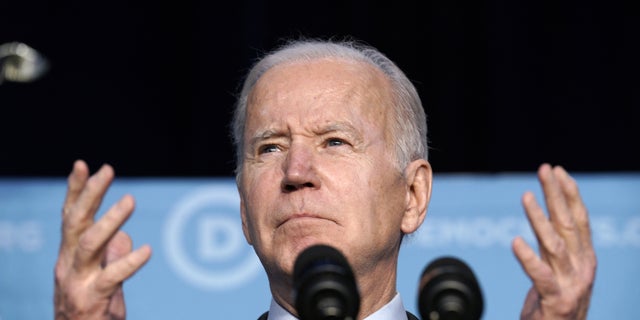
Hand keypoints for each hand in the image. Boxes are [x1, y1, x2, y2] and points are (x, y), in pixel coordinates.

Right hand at [54, 160, 151, 319]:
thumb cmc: (91, 312)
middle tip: (107, 170)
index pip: (70, 218)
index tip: (82, 164)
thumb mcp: (100, 281)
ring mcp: (76, 283)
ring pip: (90, 244)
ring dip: (110, 219)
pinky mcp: (91, 301)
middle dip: (90, 194)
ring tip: (130, 199)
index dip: (75, 191)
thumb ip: (109, 258)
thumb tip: (125, 237)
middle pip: (76, 223)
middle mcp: (67, 266)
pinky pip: (110, 277)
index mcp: (69, 256)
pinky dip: (128, 262)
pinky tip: (147, 250)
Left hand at [512, 164, 596, 319]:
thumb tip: (547, 217)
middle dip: (556, 194)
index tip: (557, 170)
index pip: (579, 219)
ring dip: (540, 218)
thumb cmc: (556, 303)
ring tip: (526, 196)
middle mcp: (582, 268)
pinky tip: (515, 242)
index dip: (569, 194)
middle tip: (545, 169)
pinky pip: (539, 275)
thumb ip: (556, 247)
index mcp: (585, 258)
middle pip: (569, 224)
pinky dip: (527, 258)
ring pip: (554, 245)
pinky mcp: (555, 299)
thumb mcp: (561, 270)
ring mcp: (570, 284)